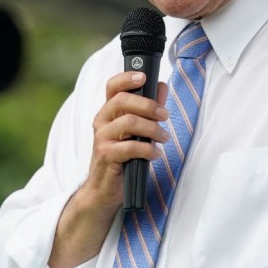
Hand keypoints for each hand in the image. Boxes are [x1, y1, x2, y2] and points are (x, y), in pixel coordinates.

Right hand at [83, 72, 168, 209]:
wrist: (104, 190)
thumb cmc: (122, 157)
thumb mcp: (136, 131)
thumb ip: (149, 108)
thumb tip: (162, 86)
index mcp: (109, 112)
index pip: (112, 86)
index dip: (126, 78)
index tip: (144, 77)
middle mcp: (102, 121)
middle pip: (122, 101)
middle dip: (148, 105)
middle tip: (165, 116)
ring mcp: (102, 138)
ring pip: (128, 123)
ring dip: (152, 129)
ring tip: (164, 138)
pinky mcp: (106, 155)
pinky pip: (130, 147)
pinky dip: (148, 150)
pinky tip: (155, 154)